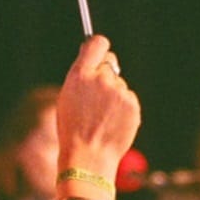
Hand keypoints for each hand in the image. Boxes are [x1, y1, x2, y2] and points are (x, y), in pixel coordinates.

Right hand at [55, 35, 140, 177]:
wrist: (88, 156)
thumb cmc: (73, 129)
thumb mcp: (68, 98)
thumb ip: (82, 77)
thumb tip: (96, 62)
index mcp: (80, 74)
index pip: (97, 43)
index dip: (99, 47)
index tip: (100, 52)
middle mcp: (100, 78)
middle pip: (110, 63)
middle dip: (106, 75)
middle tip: (98, 97)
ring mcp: (118, 91)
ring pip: (119, 84)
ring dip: (114, 96)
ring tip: (102, 117)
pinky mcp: (132, 103)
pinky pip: (128, 98)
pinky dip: (123, 108)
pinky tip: (112, 122)